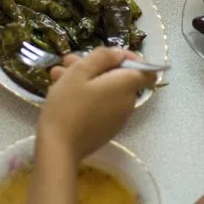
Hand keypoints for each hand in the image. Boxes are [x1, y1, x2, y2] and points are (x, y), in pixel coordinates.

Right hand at [37, 47, 154, 161]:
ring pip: (105, 90)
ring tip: (57, 76)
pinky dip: (86, 96)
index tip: (106, 55)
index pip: (145, 70)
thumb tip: (120, 54)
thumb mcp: (80, 71)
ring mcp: (117, 118)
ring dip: (84, 80)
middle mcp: (127, 102)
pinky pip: (100, 105)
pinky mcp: (105, 129)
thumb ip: (103, 57)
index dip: (129, 58)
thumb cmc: (68, 104)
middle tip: (68, 62)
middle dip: (95, 66)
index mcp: (125, 86)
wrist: (58, 148)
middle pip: (118, 77)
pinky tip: (61, 93)